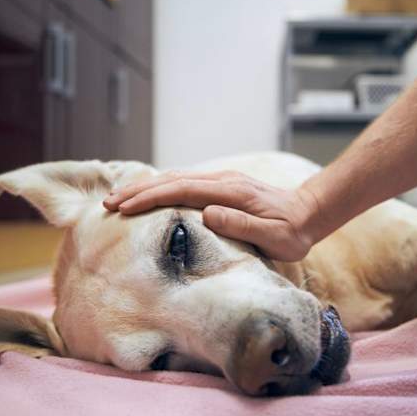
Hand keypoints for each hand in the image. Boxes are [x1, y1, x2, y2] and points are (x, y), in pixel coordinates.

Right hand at [103, 171, 321, 260]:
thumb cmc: (293, 232)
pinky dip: (159, 187)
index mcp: (231, 192)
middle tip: (107, 203)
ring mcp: (221, 181)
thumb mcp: (274, 237)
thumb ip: (242, 225)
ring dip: (144, 187)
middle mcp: (222, 180)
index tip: (125, 208)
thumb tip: (207, 213)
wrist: (309, 213)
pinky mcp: (220, 186)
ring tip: (117, 199)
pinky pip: (183, 182)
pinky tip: (145, 195)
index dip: (151, 198)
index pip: (182, 191)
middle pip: (171, 179)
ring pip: (175, 178)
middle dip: (137, 190)